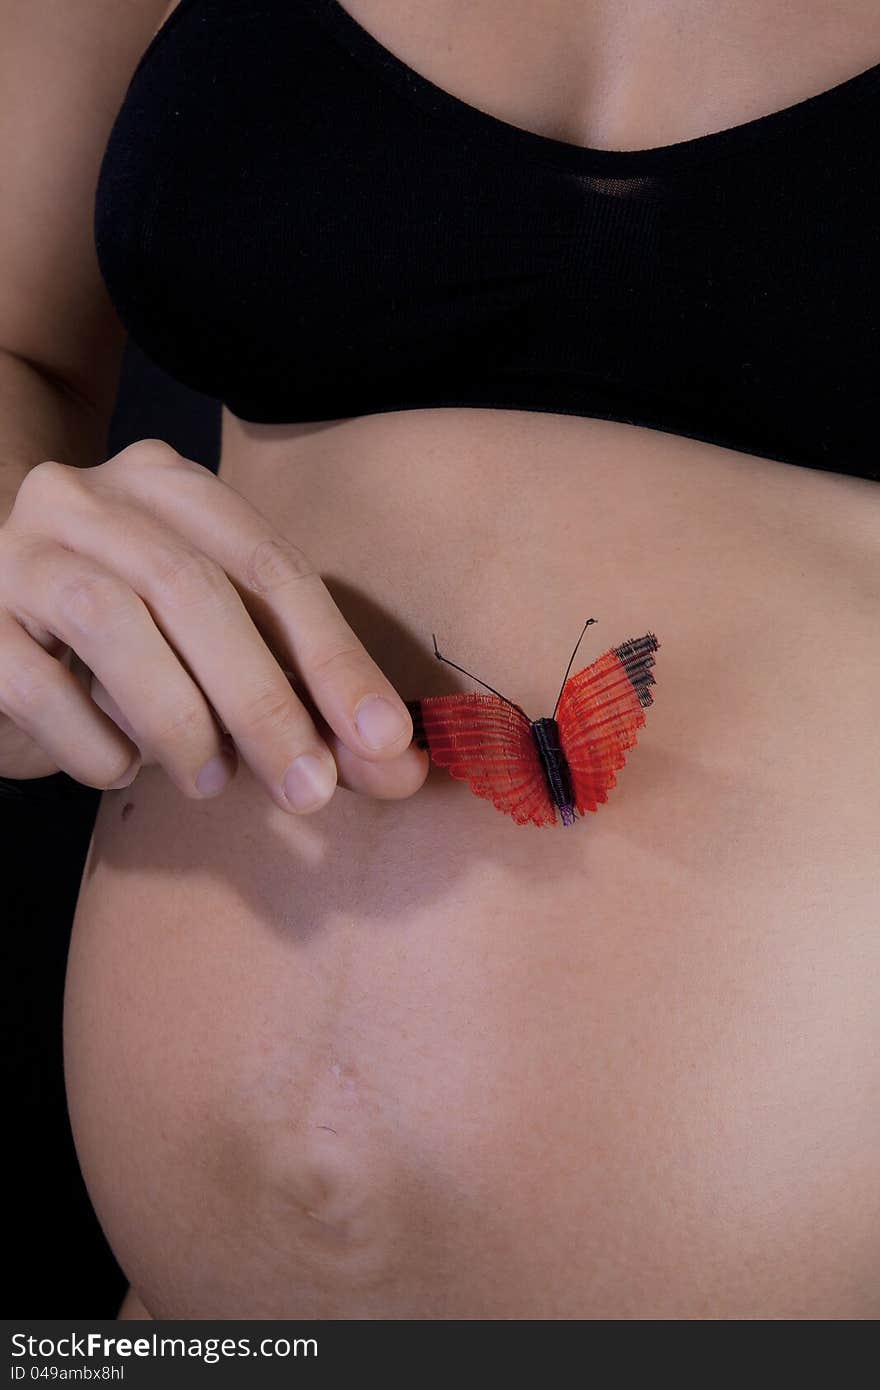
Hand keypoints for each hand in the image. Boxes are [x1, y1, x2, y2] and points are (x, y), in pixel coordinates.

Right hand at [0, 440, 427, 810]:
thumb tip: (399, 770)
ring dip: (180, 719)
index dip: (334, 658)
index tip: (384, 742)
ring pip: (112, 618)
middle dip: (265, 701)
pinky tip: (120, 768)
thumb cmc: (129, 650)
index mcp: (172, 489)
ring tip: (210, 782)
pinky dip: (95, 743)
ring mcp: (18, 551)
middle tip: (308, 790)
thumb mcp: (222, 657)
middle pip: (197, 589)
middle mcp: (91, 497)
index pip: (272, 567)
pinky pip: (37, 683)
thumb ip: (304, 700)